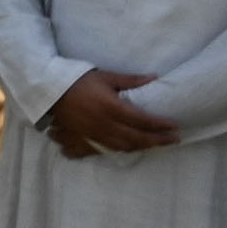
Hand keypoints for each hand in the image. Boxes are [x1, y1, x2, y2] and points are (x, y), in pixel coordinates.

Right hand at [46, 67, 180, 158]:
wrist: (50, 91)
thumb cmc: (80, 81)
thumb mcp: (106, 76)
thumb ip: (131, 80)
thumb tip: (154, 78)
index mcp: (112, 108)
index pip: (142, 120)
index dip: (160, 125)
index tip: (175, 127)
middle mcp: (105, 125)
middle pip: (136, 138)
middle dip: (157, 140)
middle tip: (174, 140)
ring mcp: (95, 135)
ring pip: (124, 147)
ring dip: (142, 147)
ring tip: (156, 145)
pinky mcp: (85, 140)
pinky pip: (107, 150)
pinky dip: (122, 151)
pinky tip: (130, 148)